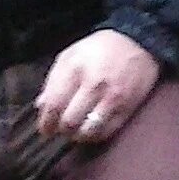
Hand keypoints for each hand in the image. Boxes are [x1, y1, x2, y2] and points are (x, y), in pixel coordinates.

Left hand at [34, 29, 160, 145]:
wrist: (137, 44)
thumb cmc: (99, 49)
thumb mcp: (70, 55)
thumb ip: (53, 80)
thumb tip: (41, 106)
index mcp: (75, 68)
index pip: (55, 103)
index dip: (46, 122)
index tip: (45, 129)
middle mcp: (93, 84)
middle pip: (70, 121)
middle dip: (61, 129)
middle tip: (60, 129)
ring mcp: (112, 98)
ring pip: (88, 131)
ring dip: (78, 135)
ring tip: (75, 131)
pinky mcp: (127, 108)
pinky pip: (107, 132)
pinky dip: (95, 136)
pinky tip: (91, 130)